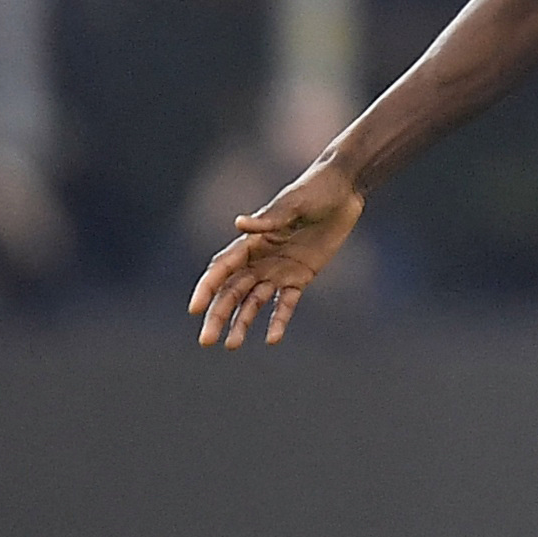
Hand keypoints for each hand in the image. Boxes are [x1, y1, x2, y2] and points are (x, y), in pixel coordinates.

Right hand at [191, 162, 363, 347]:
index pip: (222, 268)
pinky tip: (272, 339)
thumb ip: (269, 219)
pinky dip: (279, 320)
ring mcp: (279, 270)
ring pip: (254, 302)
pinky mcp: (301, 277)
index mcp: (251, 241)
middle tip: (206, 340)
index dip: (207, 288)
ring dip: (242, 322)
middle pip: (232, 291)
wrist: (343, 191)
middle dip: (218, 314)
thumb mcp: (292, 203)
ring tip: (231, 345)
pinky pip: (286, 304)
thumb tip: (239, 225)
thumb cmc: (313, 190)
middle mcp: (260, 258)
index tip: (194, 309)